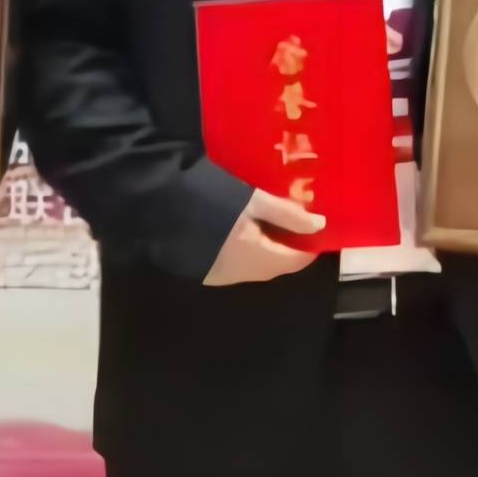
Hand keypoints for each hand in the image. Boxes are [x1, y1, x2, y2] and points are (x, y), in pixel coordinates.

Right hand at [203, 189, 324, 286]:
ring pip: (256, 265)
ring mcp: (222, 276)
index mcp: (259, 258)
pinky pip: (237, 264)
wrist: (157, 206)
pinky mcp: (206, 271)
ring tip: (267, 222)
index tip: (314, 225)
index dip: (310, 245)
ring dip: (267, 248)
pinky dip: (247, 251)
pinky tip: (241, 231)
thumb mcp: (252, 201)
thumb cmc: (211, 200)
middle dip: (288, 245)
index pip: (297, 260)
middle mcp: (244, 274)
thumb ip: (287, 213)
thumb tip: (320, 225)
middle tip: (292, 219)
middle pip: (277, 264)